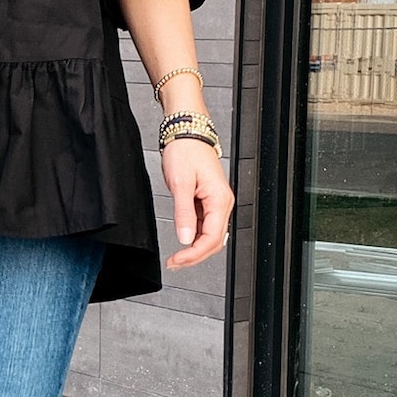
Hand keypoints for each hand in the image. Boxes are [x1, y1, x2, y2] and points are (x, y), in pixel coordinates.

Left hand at [160, 140, 232, 268]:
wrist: (187, 132)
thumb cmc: (186, 151)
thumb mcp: (180, 183)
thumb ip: (184, 213)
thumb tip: (184, 238)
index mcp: (219, 199)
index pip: (211, 238)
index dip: (194, 254)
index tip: (177, 260)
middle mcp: (222, 203)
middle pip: (214, 241)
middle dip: (195, 256)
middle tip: (175, 263)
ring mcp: (215, 202)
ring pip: (210, 235)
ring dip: (195, 249)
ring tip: (177, 257)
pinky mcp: (207, 200)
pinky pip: (205, 225)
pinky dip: (194, 237)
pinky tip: (183, 241)